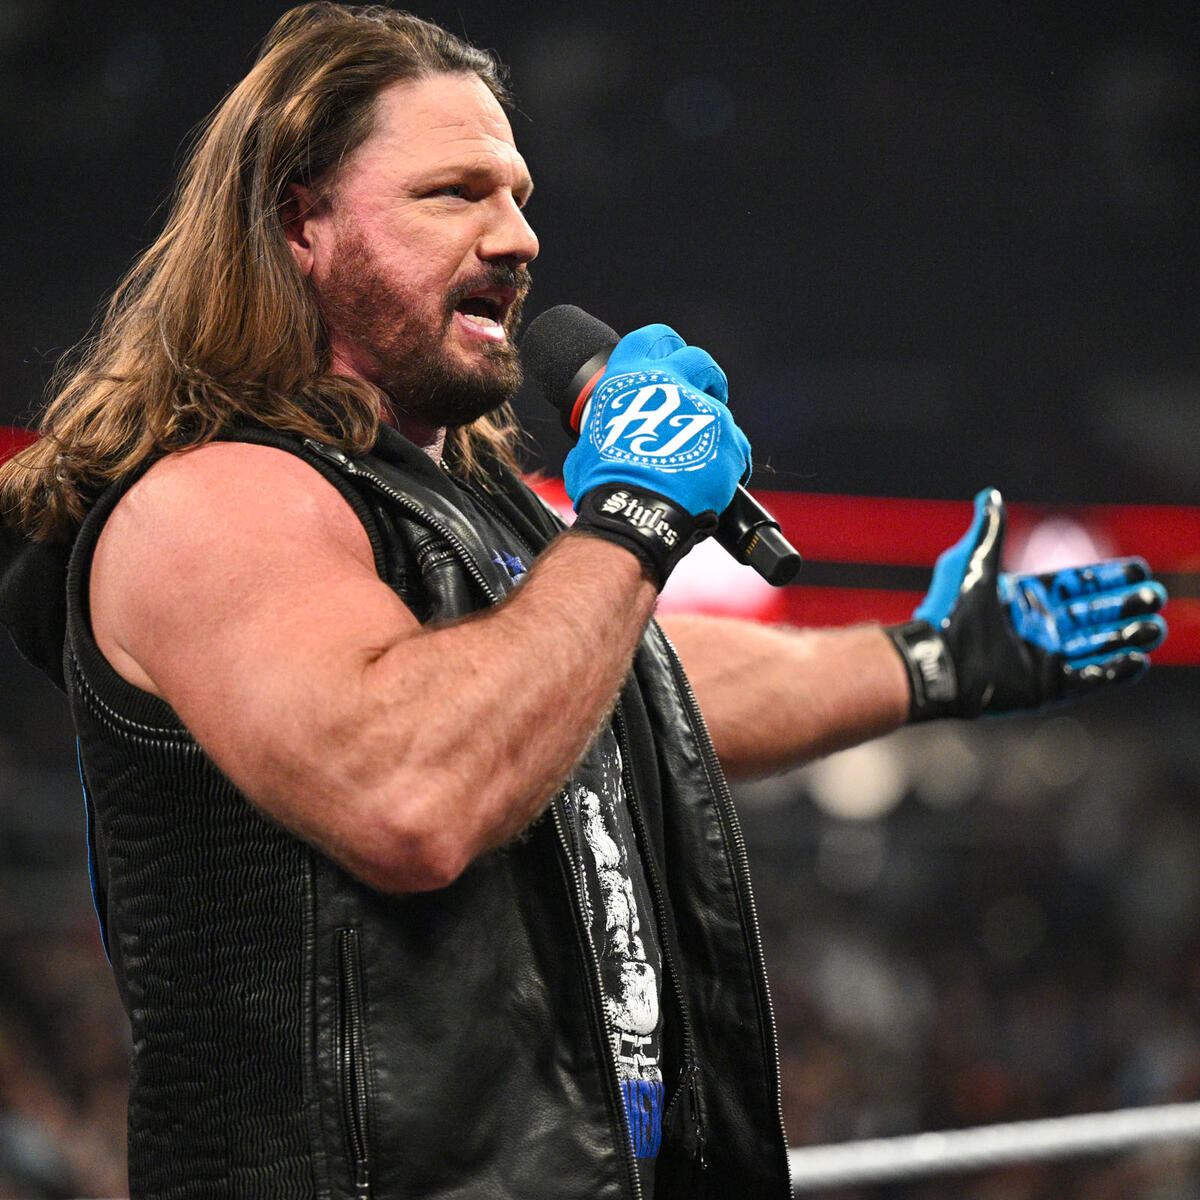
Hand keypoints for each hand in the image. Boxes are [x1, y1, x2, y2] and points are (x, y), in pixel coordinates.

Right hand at [564, 324, 750, 586]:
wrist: (635, 508)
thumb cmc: (604, 483)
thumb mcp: (587, 447)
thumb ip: (601, 434)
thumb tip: (599, 444)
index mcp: (628, 379)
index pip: (651, 339)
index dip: (665, 345)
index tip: (671, 358)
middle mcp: (666, 382)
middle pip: (697, 359)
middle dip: (704, 375)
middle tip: (704, 393)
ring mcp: (700, 405)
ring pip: (719, 404)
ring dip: (714, 422)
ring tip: (707, 452)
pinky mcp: (727, 434)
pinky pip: (736, 444)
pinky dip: (729, 460)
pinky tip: (717, 482)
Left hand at [886, 488, 1167, 718]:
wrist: (937, 662)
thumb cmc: (950, 611)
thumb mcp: (971, 563)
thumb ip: (989, 531)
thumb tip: (990, 494)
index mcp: (1024, 598)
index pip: (1075, 585)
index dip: (1107, 578)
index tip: (1138, 570)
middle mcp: (1038, 626)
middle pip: (1093, 614)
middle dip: (1125, 606)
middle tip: (1155, 597)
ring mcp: (1043, 657)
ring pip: (1097, 645)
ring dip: (1128, 636)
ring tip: (1155, 628)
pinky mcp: (1046, 686)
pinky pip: (1089, 679)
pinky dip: (1114, 671)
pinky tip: (1138, 660)